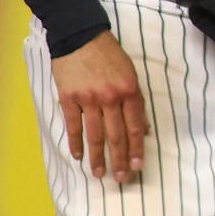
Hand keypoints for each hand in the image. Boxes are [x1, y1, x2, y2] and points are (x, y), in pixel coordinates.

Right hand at [50, 31, 148, 183]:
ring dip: (98, 158)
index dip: (136, 149)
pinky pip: (74, 126)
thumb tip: (145, 129)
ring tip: (100, 174)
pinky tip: (79, 157)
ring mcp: (88, 98)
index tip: (137, 166)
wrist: (80, 36)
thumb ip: (137, 101)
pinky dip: (76, 144)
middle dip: (119, 160)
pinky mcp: (69, 98)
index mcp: (129, 90)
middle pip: (117, 135)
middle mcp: (111, 97)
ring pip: (95, 135)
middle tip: (121, 179)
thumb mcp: (131, 73)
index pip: (135, 127)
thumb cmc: (109, 55)